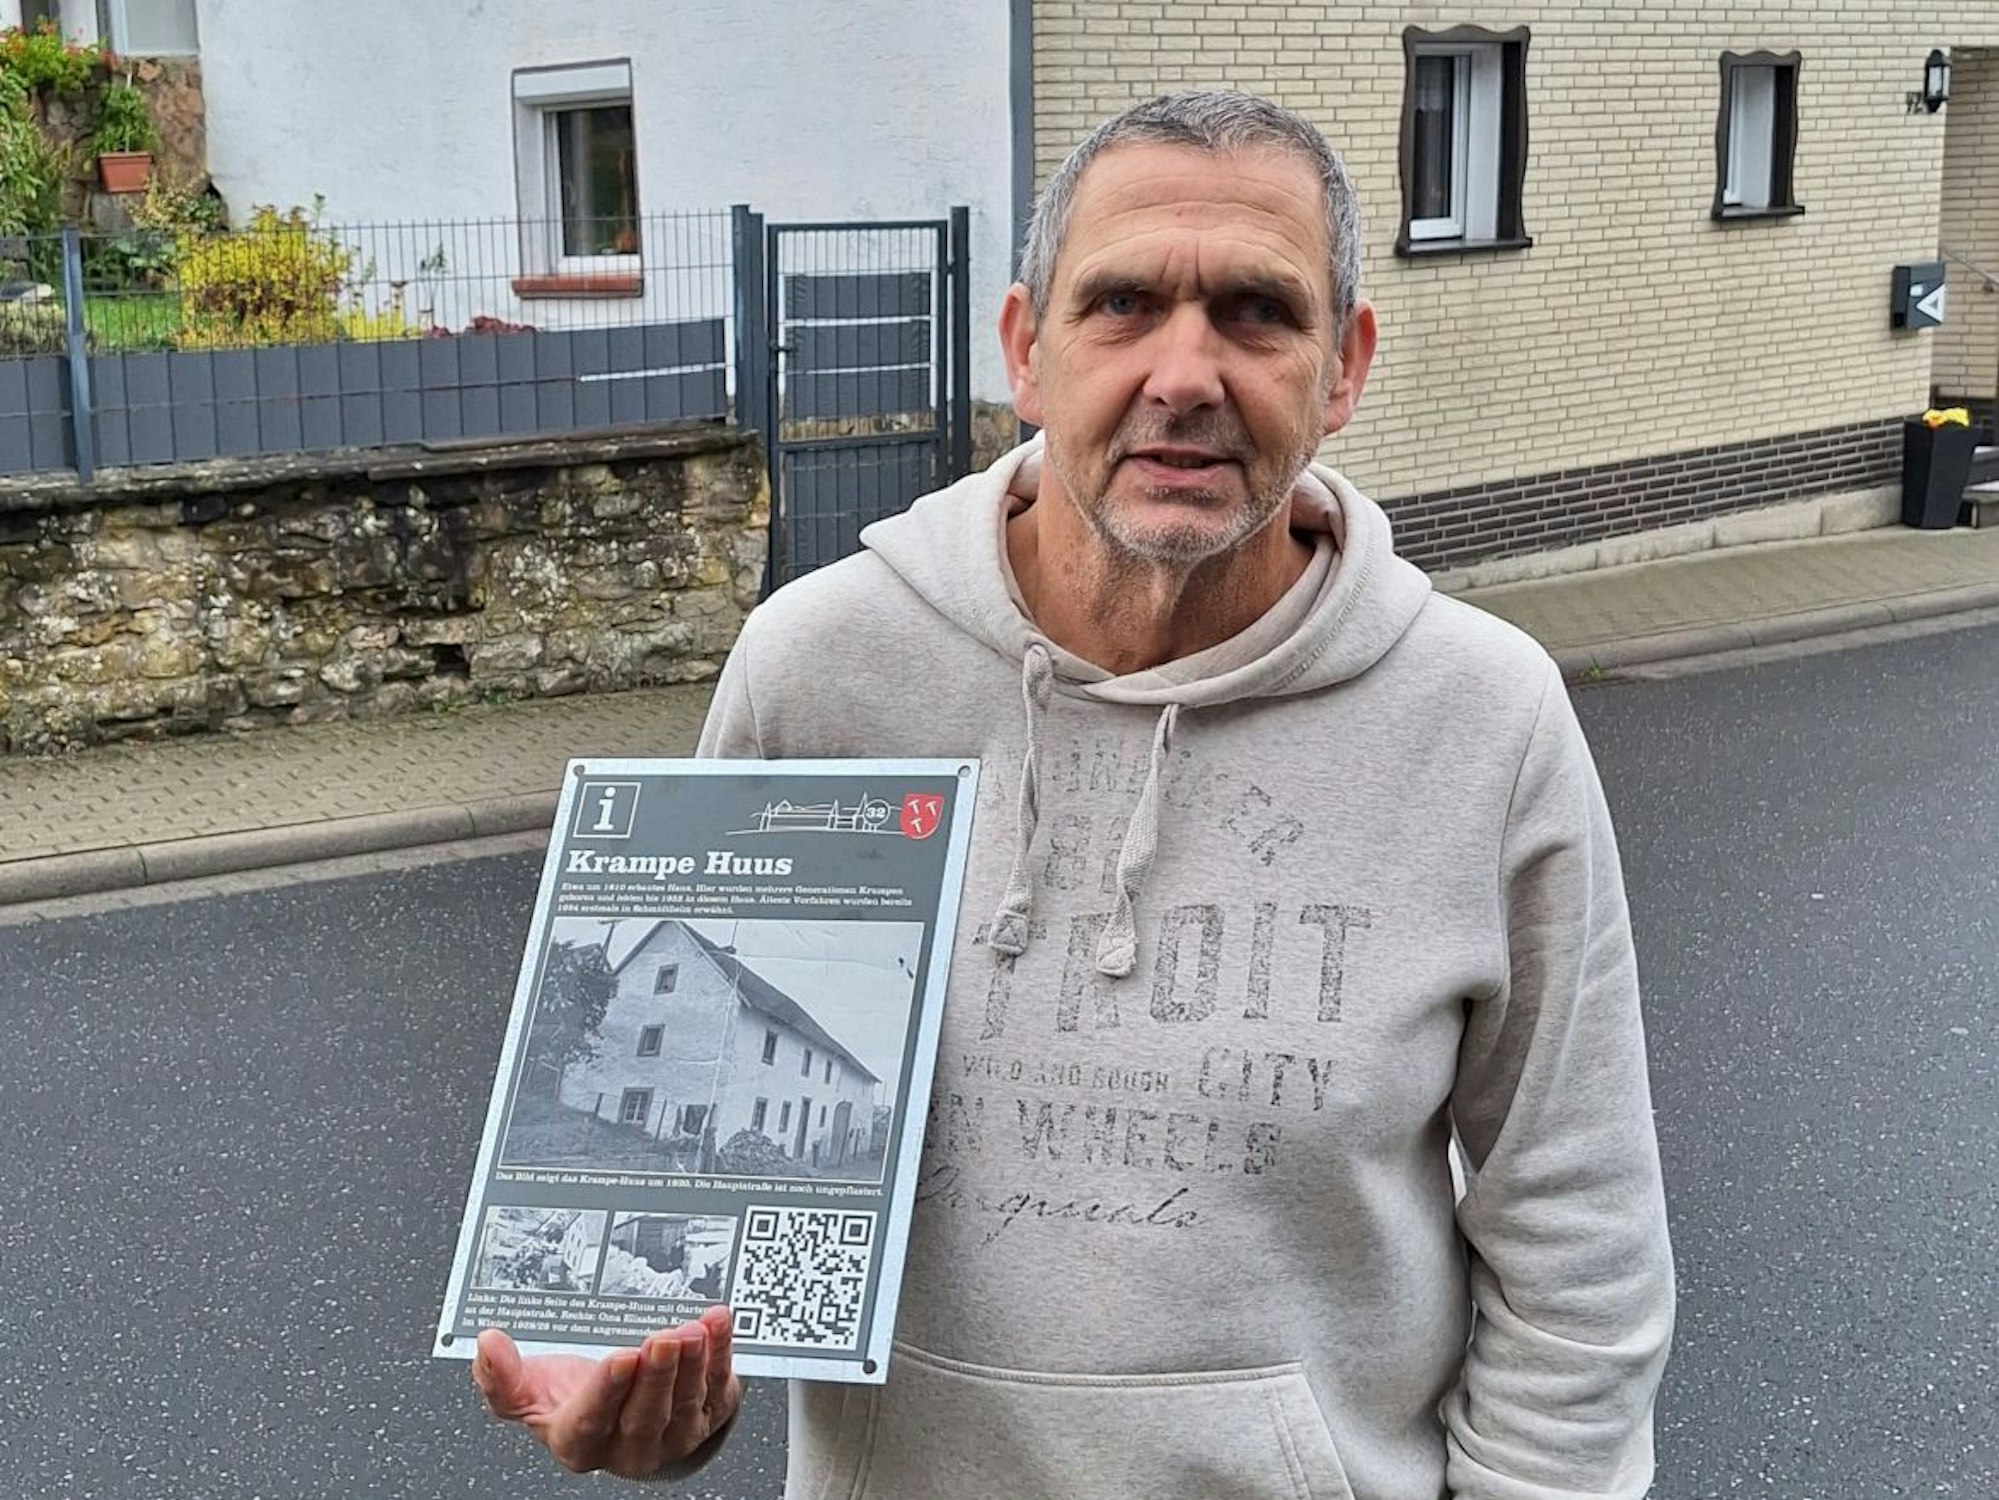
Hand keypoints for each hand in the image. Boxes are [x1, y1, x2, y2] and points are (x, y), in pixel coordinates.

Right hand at [472, 1305, 740, 1477]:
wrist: (624, 1406)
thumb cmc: (576, 1398)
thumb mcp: (531, 1392)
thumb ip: (501, 1377)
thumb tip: (486, 1345)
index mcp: (581, 1441)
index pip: (592, 1420)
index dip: (606, 1391)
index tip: (619, 1358)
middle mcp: (630, 1444)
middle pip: (645, 1415)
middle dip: (655, 1376)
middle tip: (661, 1339)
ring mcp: (674, 1433)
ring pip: (685, 1403)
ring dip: (692, 1366)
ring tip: (692, 1331)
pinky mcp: (708, 1412)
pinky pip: (718, 1384)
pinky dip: (722, 1353)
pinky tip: (717, 1323)